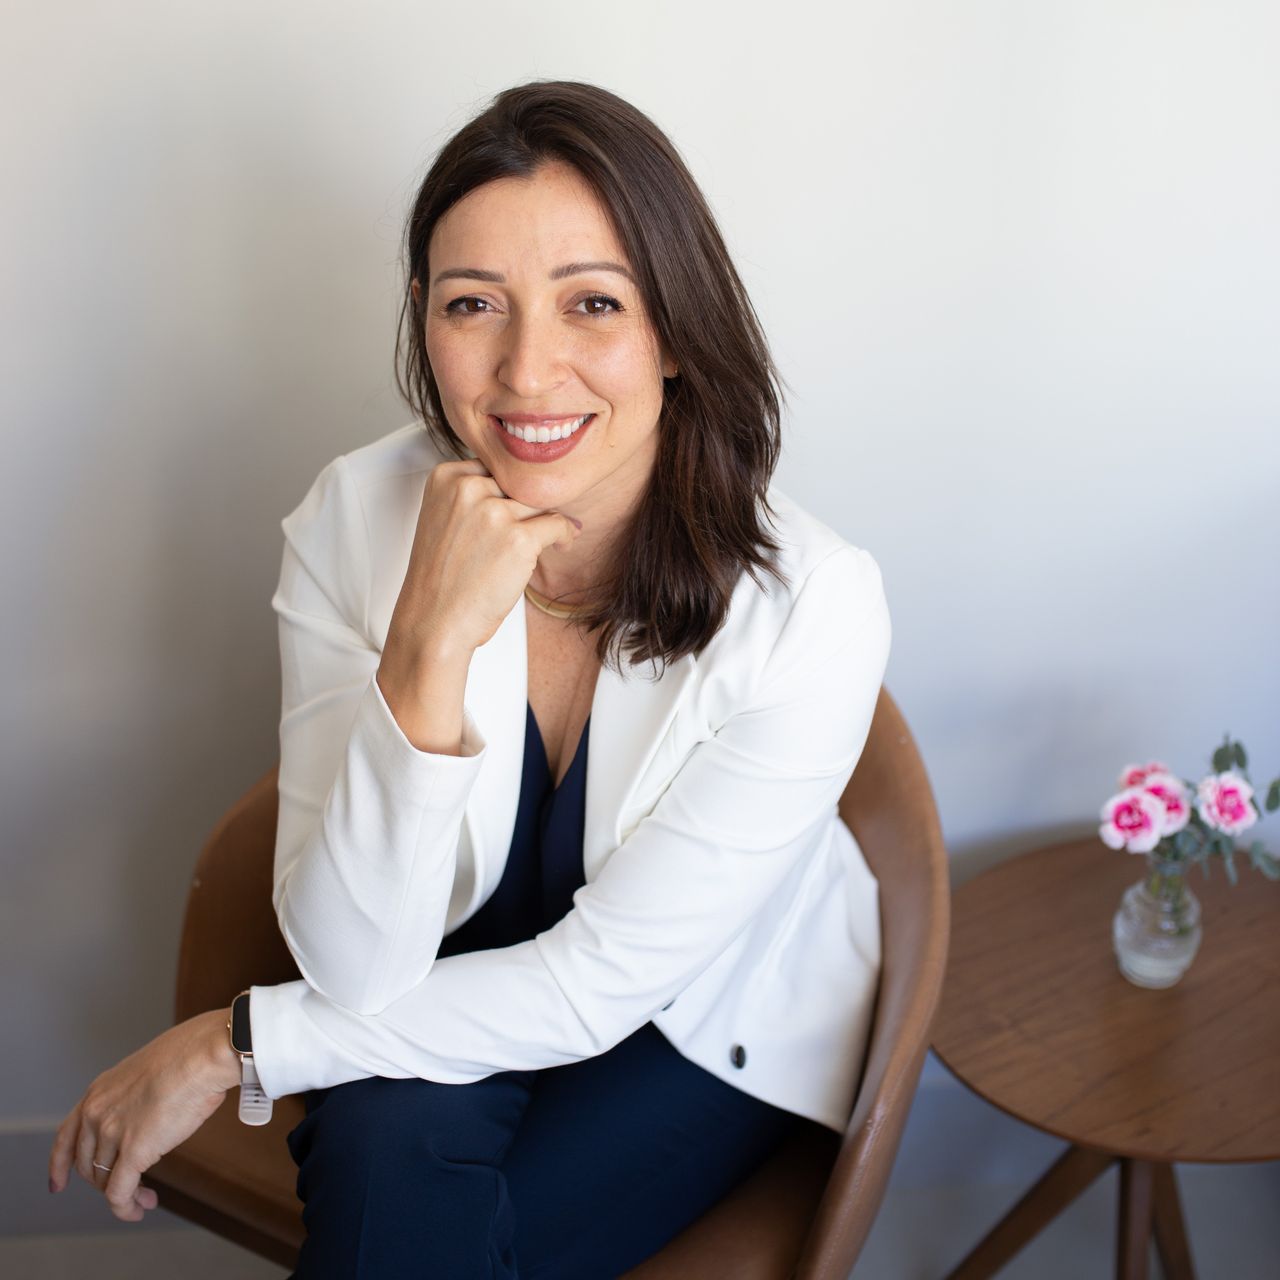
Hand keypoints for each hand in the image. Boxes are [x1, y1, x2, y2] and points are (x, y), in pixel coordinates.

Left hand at [48, 1008, 241, 1222]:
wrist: (203, 1055)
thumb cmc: (190, 1056)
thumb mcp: (147, 1073)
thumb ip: (136, 1099)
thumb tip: (151, 1119)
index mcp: (98, 1092)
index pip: (66, 1136)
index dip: (59, 1164)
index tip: (57, 1184)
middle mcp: (96, 1113)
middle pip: (87, 1164)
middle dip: (104, 1183)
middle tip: (129, 1189)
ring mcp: (111, 1133)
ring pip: (105, 1180)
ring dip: (124, 1195)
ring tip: (145, 1199)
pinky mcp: (133, 1152)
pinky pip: (119, 1193)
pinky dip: (126, 1207)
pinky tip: (139, 1209)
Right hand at [385, 458, 582, 661]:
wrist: (434, 620)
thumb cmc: (440, 578)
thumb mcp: (444, 518)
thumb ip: (473, 495)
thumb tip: (525, 484)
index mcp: (445, 477)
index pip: (495, 465)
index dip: (509, 489)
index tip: (516, 507)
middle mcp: (467, 488)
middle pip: (519, 482)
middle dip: (528, 506)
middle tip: (534, 526)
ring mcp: (493, 512)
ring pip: (540, 502)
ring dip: (548, 520)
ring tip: (549, 538)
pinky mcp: (518, 538)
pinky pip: (558, 523)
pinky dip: (565, 535)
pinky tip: (562, 543)